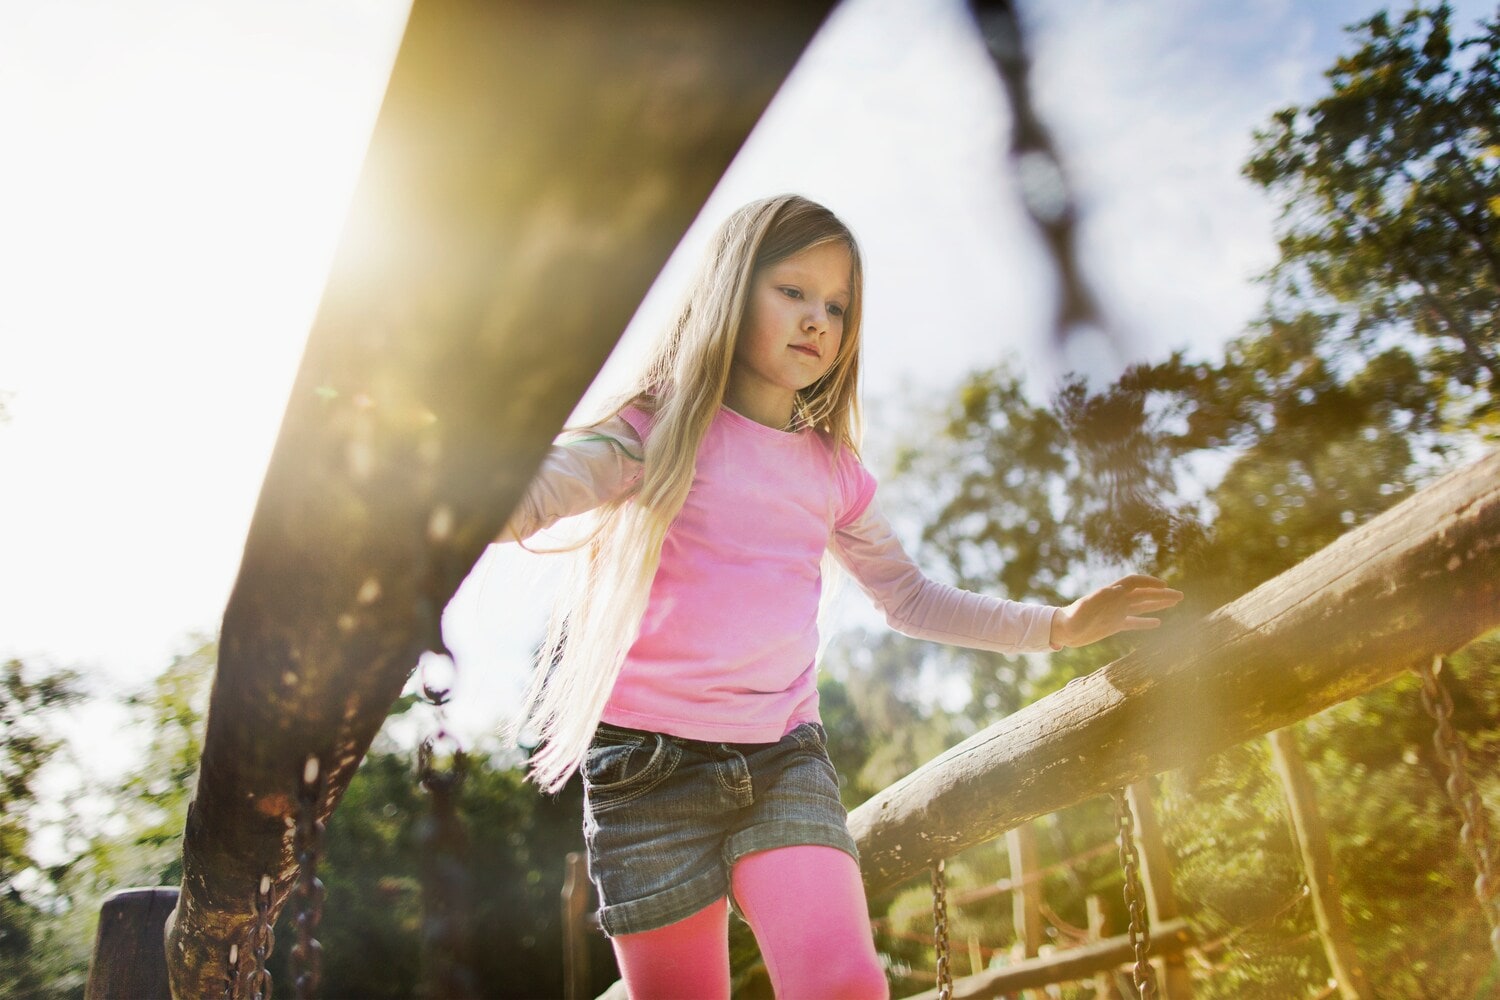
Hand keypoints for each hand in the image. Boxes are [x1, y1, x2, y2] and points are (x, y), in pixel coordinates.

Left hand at [1050, 574, 1183, 649]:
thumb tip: (1119, 589)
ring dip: (1158, 604)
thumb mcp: (1084, 608)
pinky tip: (1159, 623)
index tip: (1164, 586)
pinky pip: (1134, 622)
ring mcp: (1116, 613)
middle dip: (1161, 594)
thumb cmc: (1071, 618)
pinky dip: (1146, 622)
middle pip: (1143, 594)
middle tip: (1180, 595)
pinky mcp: (1113, 625)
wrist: (1062, 631)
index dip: (1149, 583)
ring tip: (1175, 602)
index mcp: (1111, 594)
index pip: (1134, 583)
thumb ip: (1100, 598)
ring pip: (1142, 606)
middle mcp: (1116, 601)